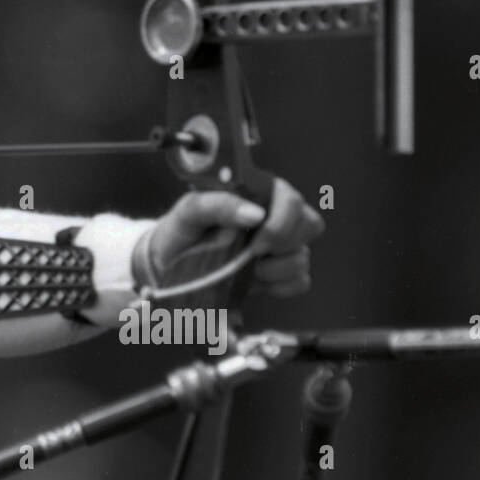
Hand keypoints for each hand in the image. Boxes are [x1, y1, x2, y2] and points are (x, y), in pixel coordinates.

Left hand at [134, 177, 324, 307]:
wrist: (170, 265)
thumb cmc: (182, 231)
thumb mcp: (190, 211)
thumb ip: (219, 204)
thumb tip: (255, 213)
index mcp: (259, 193)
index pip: (292, 200)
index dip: (283, 222)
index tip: (257, 240)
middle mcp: (276, 216)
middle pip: (309, 226)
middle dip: (280, 245)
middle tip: (250, 253)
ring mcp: (281, 246)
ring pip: (303, 257)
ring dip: (273, 269)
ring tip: (244, 268)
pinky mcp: (281, 273)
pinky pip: (300, 282)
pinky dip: (278, 286)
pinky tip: (255, 282)